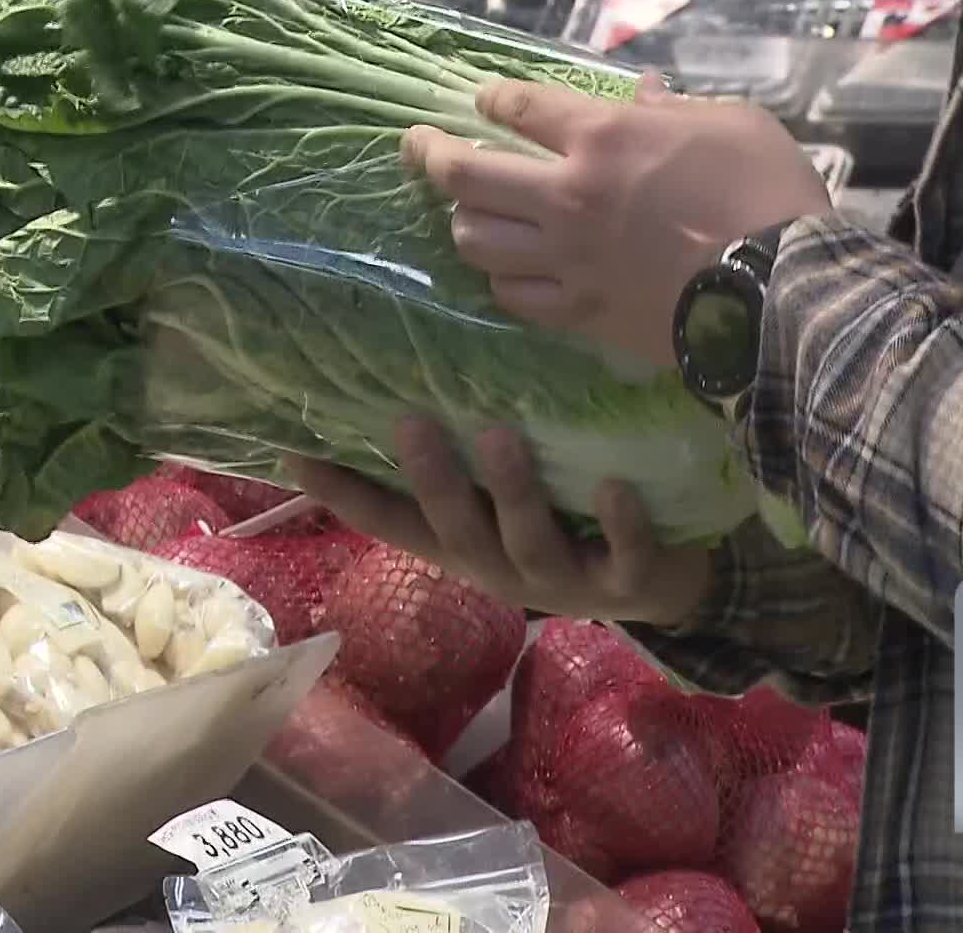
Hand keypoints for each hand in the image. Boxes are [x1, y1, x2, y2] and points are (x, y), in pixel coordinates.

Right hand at [284, 418, 714, 626]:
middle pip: (456, 529)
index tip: (294, 454)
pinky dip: (621, 522)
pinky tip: (614, 485)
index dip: (342, 495)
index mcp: (465, 547)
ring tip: (499, 437)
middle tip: (410, 422)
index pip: (392, 522)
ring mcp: (566, 580)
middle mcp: (503, 568)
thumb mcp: (503, 498)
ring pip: (530, 541)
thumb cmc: (568, 522)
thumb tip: (404, 379)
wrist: (667, 584)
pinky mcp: (630, 582)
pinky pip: (626, 555)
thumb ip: (463, 458)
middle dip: (432, 479)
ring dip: (512, 490)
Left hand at [405, 74, 831, 367]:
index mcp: (604, 137)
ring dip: (464, 222)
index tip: (481, 100)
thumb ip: (674, 112)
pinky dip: (503, 281)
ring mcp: (567, 260)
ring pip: (476, 241)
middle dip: (430, 154)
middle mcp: (568, 196)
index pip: (520, 108)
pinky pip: (514, 298)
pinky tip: (506, 274)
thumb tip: (643, 98)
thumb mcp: (732, 123)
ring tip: (466, 214)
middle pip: (467, 175)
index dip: (492, 99)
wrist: (783, 291)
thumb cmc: (769, 194)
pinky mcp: (579, 313)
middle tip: (416, 145)